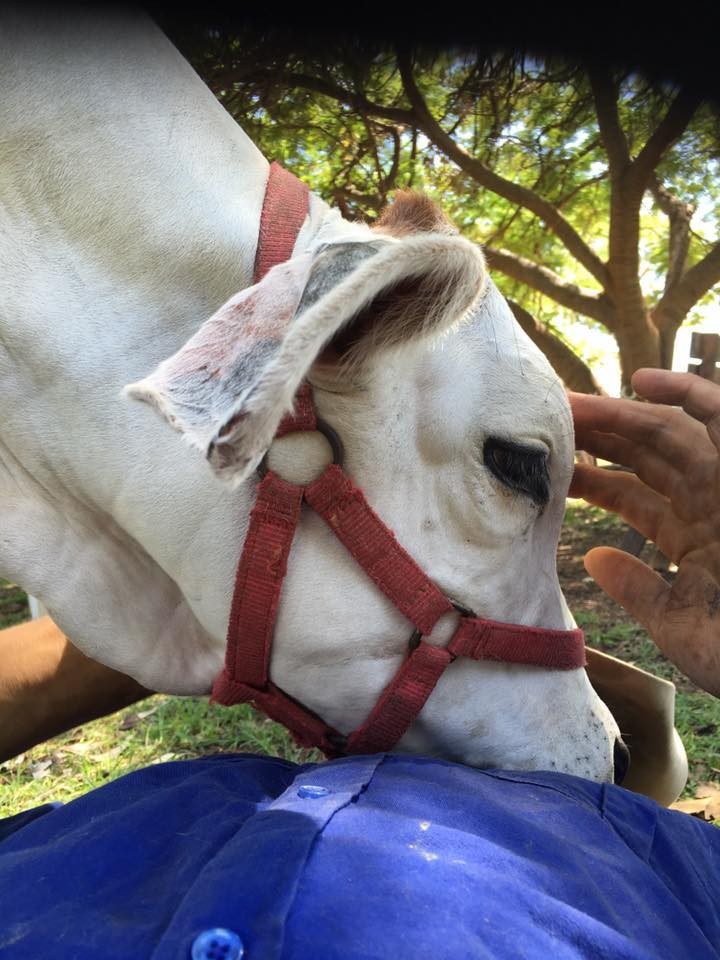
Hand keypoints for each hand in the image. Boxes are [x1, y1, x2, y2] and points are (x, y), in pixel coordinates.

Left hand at [568, 368, 719, 697]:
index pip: (629, 495)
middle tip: (544, 419)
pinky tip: (640, 380)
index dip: (587, 477)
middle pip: (640, 456)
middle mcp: (708, 502)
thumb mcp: (676, 624)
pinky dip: (686, 392)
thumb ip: (637, 589)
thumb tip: (593, 557)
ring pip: (667, 432)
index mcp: (691, 536)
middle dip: (592, 437)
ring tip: (568, 402)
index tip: (545, 464)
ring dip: (618, 415)